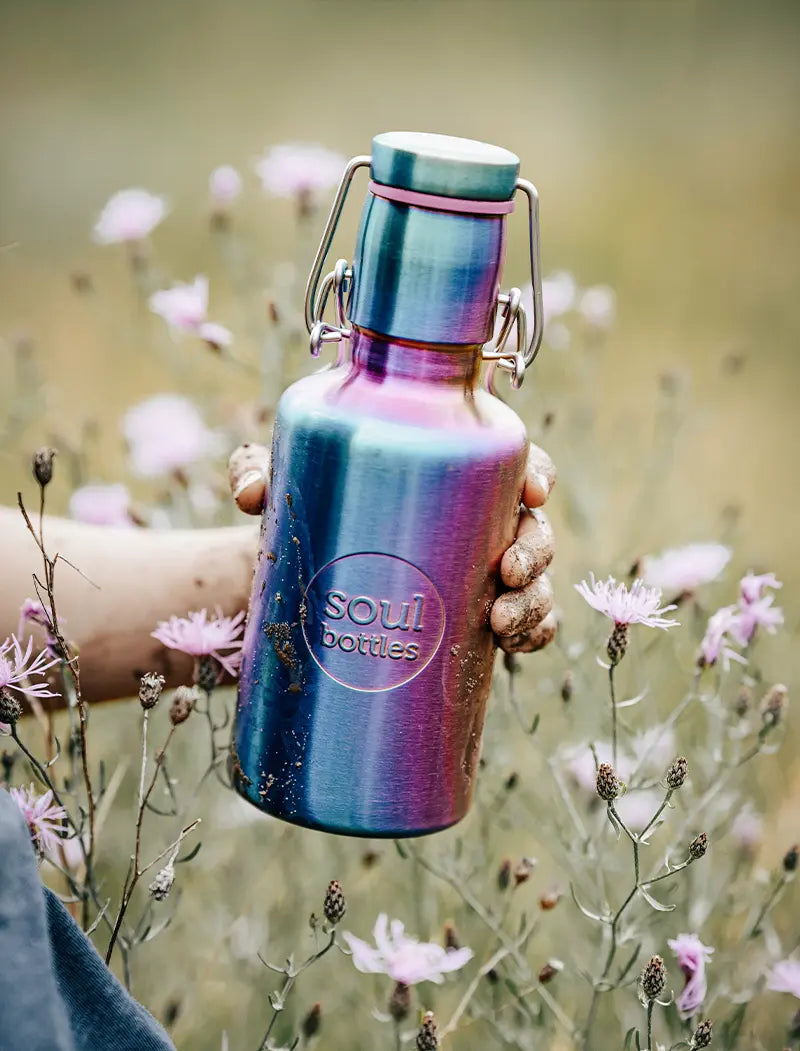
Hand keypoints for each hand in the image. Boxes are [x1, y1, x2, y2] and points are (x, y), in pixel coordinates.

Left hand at [228, 441, 556, 655]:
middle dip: (534, 549)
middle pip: (531, 525)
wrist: (299, 581)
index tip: (532, 492)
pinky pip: (522, 624)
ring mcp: (477, 573)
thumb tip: (252, 493)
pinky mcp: (470, 618)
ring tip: (500, 622)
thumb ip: (260, 469)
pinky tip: (514, 646)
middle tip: (507, 571)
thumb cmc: (306, 517)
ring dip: (533, 601)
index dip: (535, 472)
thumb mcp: (285, 489)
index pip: (507, 461)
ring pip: (533, 580)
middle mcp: (474, 520)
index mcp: (448, 472)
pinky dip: (530, 634)